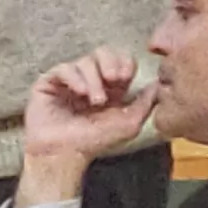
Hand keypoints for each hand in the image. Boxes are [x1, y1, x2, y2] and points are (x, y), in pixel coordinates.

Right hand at [21, 47, 156, 168]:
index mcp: (111, 87)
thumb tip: (159, 84)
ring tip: (95, 101)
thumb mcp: (129, 124)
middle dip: (111, 62)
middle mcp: (91, 80)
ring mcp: (69, 80)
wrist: (64, 154)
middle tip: (114, 79)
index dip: (124, 62)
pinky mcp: (49, 83)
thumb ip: (146, 103)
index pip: (121, 60)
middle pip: (103, 53)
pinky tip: (80, 93)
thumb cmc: (95, 142)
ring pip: (85, 61)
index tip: (125, 76)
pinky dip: (75, 78)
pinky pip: (63, 68)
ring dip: (94, 79)